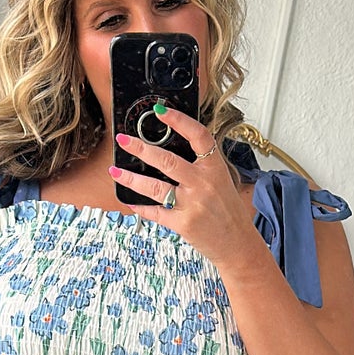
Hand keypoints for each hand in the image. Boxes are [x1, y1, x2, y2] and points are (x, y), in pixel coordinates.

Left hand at [109, 107, 261, 276]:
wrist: (238, 243)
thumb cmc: (228, 211)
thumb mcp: (222, 182)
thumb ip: (201, 167)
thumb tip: (170, 152)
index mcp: (215, 168)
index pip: (198, 136)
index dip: (179, 121)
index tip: (160, 110)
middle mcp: (204, 184)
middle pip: (167, 160)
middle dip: (140, 148)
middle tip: (123, 139)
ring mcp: (193, 204)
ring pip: (155, 187)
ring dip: (131, 178)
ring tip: (115, 171)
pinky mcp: (183, 224)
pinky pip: (156, 212)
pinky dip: (140, 207)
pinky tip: (130, 201)